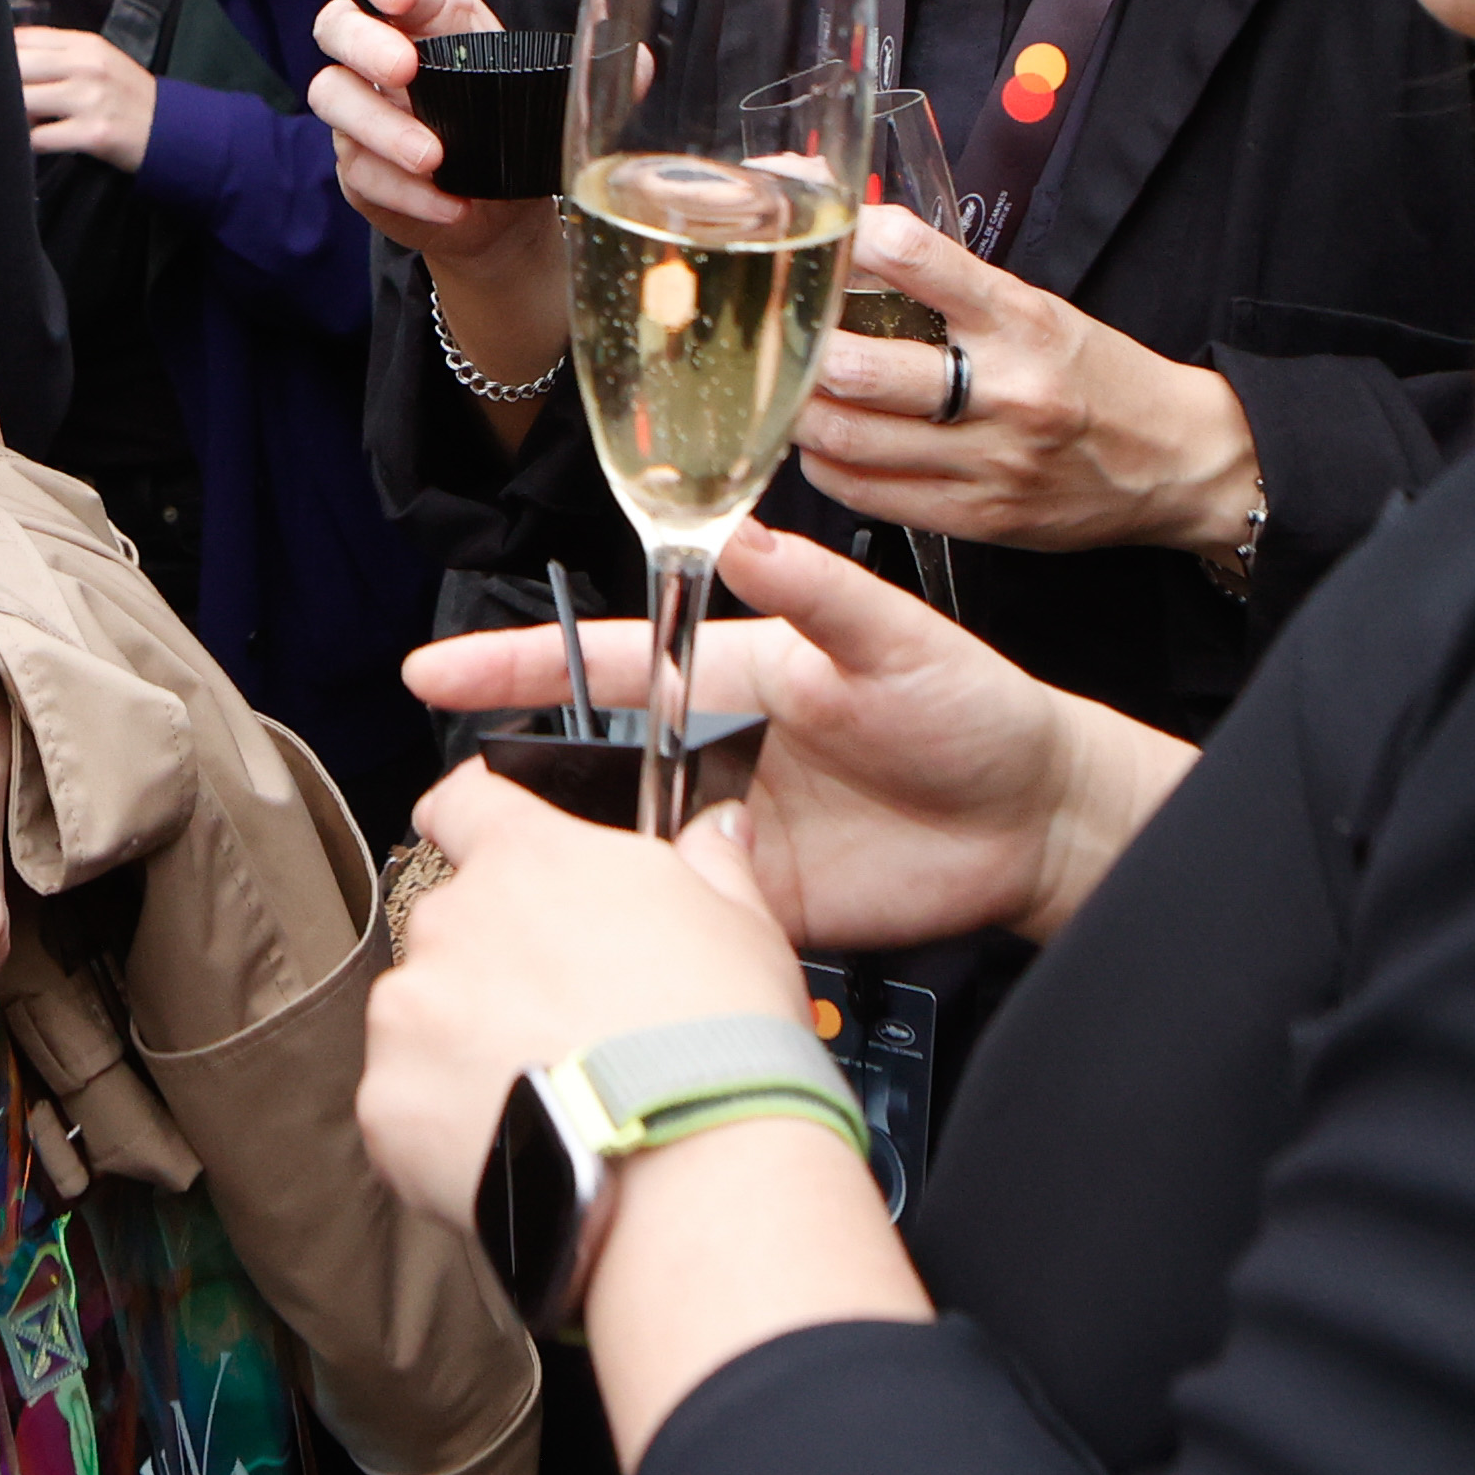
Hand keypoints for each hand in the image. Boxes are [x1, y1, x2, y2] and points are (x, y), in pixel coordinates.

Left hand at [12, 24, 160, 173]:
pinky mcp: (92, 134)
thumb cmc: (127, 96)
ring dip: (13, 114)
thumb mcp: (100, 60)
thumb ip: (59, 53)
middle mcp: (87, 67)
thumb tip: (8, 54)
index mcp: (86, 45)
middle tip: (3, 99)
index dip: (1, 53)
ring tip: (21, 121)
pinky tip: (35, 140)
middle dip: (2, 85)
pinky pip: (39, 138)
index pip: (25, 37)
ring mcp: (90, 100)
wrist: (170, 129)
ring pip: (23, 101)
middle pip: (18, 66)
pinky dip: (28, 142)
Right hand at [305, 0, 569, 406]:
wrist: (500, 215)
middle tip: (406, 72)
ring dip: (380, 129)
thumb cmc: (518, 135)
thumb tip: (643, 59)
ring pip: (334, 98)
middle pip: (336, 26)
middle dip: (364, 43)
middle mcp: (382, 56)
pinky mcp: (357, 169)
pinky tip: (447, 204)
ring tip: (434, 159)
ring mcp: (360, 112)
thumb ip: (596, 74)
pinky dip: (402, 191)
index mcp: (428, 16)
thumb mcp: (555, 97)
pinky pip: (359, 172)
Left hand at [357, 760, 814, 1225]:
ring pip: (422, 1019)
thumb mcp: (742, 927)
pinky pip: (405, 1106)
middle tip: (562, 1024)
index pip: (464, 801)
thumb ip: (709, 863)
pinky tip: (516, 1145)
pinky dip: (444, 1127)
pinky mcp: (388, 1102)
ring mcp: (410, 1012)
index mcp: (530, 860)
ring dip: (463, 1049)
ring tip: (549, 1095)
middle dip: (494, 969)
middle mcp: (454, 921)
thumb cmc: (719, 1045)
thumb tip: (716, 830)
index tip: (476, 843)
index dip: (470, 820)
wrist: (690, 1172)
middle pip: (452, 928)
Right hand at [398, 518, 1184, 949]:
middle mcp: (716, 753)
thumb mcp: (899, 637)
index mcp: (736, 673)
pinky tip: (613, 938)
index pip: (607, 663)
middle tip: (448, 809)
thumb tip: (742, 535)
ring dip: (572, 861)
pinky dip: (647, 928)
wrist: (1040, 821)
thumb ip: (820, 593)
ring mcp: (731, 834)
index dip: (514, 667)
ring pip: (622, 848)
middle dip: (514, 783)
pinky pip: (682, 919)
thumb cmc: (975, 710)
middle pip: (591, 763)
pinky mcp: (757, 904)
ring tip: (509, 881)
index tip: (434, 671)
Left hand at [796, 204, 1264, 559]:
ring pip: (849, 436)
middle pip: (860, 366)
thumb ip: (951, 288)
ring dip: (799, 411)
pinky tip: (825, 445)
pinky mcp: (977, 517)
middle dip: (800, 347)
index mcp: (1021, 320)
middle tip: (778, 333)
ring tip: (791, 390)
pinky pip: (868, 493)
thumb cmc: (1096, 377)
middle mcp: (1005, 390)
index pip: (919, 260)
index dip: (854, 239)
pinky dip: (826, 465)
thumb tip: (856, 246)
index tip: (825, 232)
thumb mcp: (1038, 311)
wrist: (1179, 461)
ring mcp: (989, 460)